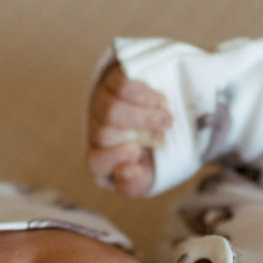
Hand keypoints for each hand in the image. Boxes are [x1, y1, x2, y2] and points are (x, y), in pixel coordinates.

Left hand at [87, 62, 170, 196]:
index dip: (113, 158)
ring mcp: (102, 101)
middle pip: (105, 133)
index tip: (138, 152)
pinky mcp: (113, 79)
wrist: (162, 110)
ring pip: (112, 110)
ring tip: (167, 120)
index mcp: (102, 157)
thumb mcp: (149, 172)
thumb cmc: (153, 148)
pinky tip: (161, 101)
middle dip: (139, 135)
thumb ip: (137, 183)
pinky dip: (145, 96)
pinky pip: (122, 86)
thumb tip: (127, 172)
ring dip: (145, 117)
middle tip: (162, 136)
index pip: (95, 162)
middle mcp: (97, 129)